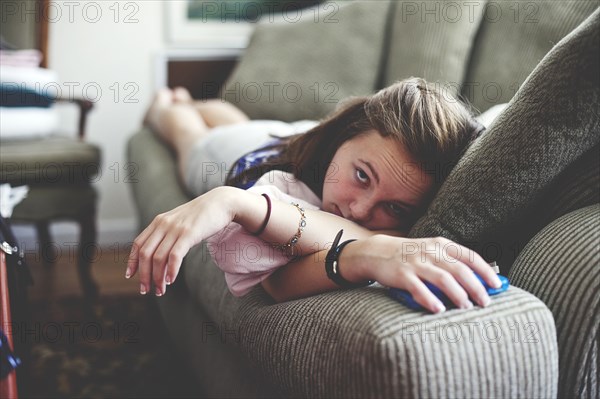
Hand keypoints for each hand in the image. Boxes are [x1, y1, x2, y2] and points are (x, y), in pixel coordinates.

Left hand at [126, 186, 237, 295]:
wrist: (221, 202)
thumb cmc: (202, 216)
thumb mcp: (180, 222)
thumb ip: (169, 234)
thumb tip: (162, 257)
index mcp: (159, 222)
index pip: (138, 244)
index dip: (132, 261)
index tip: (131, 276)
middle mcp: (164, 224)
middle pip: (145, 254)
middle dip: (143, 275)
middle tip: (145, 290)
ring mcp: (176, 229)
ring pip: (158, 258)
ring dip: (157, 278)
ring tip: (160, 291)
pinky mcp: (189, 234)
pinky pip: (175, 256)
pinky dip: (171, 271)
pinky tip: (171, 280)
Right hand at [344, 235, 502, 312]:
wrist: (377, 252)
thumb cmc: (409, 255)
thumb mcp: (431, 251)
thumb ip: (450, 262)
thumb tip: (478, 281)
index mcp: (441, 245)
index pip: (470, 257)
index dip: (485, 271)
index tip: (496, 285)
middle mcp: (430, 252)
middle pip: (460, 271)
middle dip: (476, 288)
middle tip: (484, 302)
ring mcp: (416, 263)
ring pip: (443, 279)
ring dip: (458, 295)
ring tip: (466, 308)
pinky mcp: (402, 274)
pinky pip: (419, 289)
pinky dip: (430, 300)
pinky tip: (439, 309)